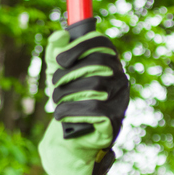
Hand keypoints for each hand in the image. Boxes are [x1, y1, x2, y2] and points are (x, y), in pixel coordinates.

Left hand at [38, 22, 129, 174]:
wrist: (73, 139)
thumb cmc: (68, 101)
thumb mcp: (58, 74)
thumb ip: (56, 53)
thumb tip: (59, 36)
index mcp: (110, 65)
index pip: (103, 45)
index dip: (80, 47)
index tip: (59, 59)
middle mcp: (120, 80)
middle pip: (97, 65)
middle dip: (68, 74)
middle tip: (53, 86)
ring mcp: (120, 101)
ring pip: (95, 86)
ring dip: (67, 94)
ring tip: (56, 103)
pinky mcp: (114, 121)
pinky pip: (95, 110)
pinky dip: (72, 111)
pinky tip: (62, 115)